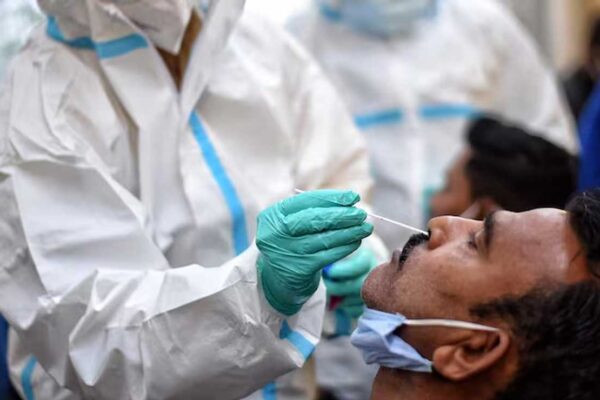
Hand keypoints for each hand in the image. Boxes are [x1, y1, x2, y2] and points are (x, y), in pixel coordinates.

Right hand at [256, 190, 372, 315]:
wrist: (276, 281)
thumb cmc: (290, 244)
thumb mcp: (291, 225)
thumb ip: (313, 211)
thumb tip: (350, 202)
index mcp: (273, 216)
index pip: (306, 201)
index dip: (332, 198)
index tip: (354, 197)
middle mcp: (275, 233)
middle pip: (315, 219)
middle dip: (342, 215)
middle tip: (362, 214)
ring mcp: (286, 252)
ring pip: (324, 238)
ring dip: (349, 232)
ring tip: (365, 228)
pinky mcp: (299, 270)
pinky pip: (328, 256)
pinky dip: (345, 248)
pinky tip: (356, 242)